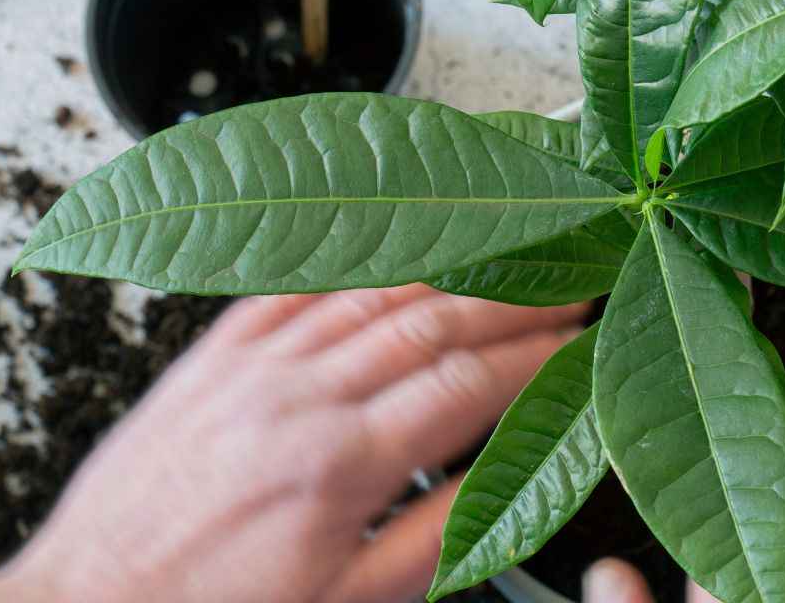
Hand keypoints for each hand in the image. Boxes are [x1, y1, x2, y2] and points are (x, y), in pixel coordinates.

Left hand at [0, 286, 586, 602]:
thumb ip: (436, 536)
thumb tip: (500, 474)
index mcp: (342, 465)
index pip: (467, 386)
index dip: (532, 356)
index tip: (572, 339)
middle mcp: (300, 397)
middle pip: (430, 323)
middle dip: (510, 299)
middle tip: (560, 281)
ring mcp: (253, 366)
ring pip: (368, 292)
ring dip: (445, 268)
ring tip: (498, 252)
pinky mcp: (212, 356)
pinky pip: (289, 286)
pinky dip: (347, 261)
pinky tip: (385, 247)